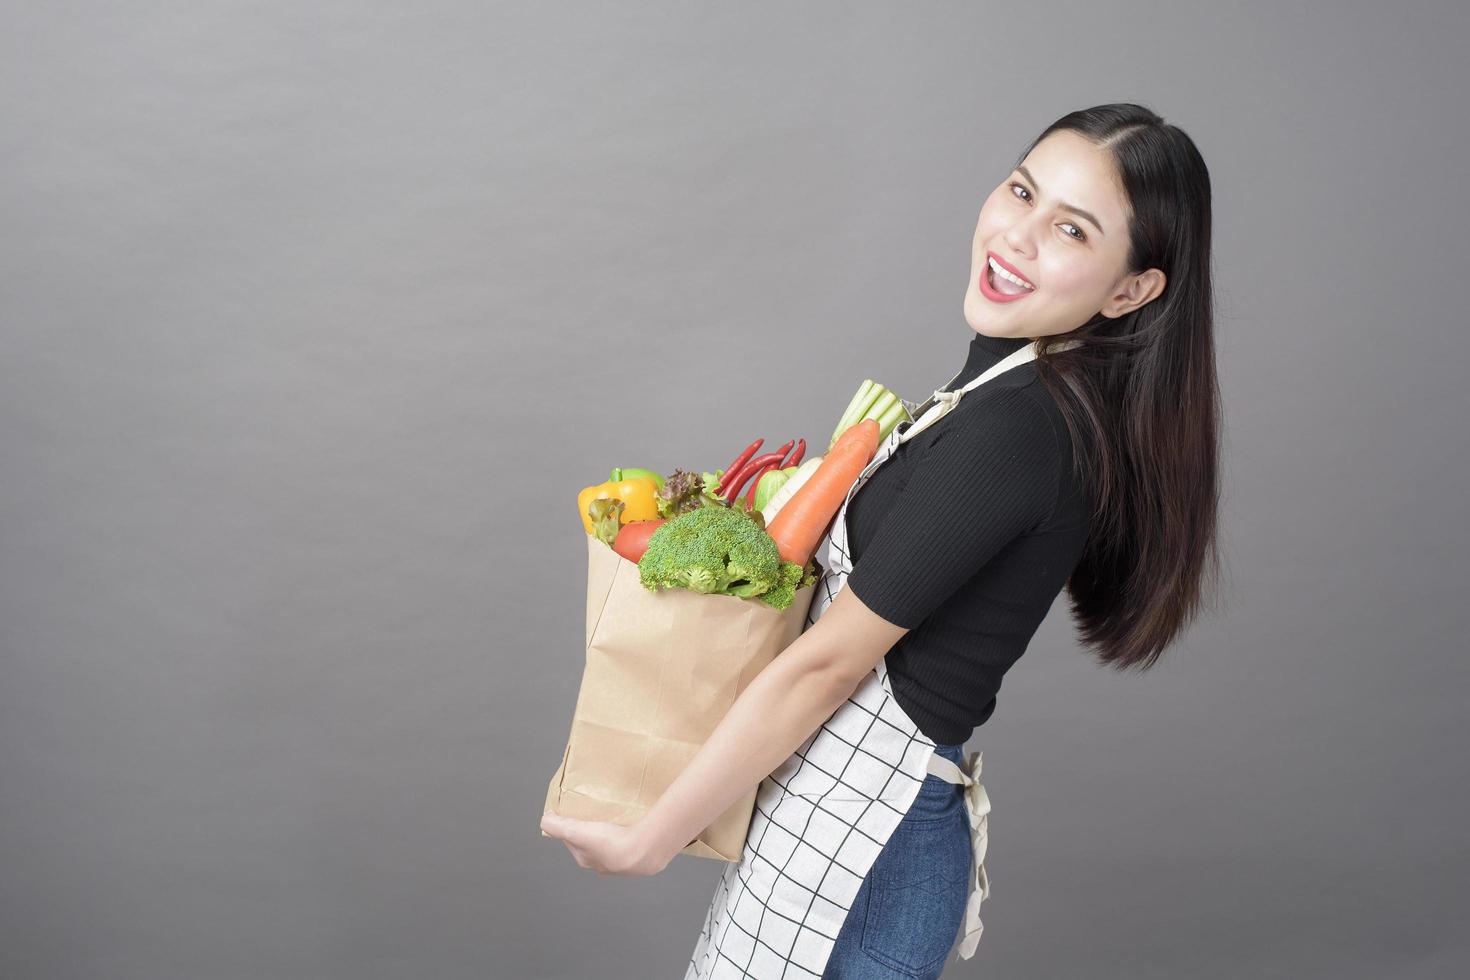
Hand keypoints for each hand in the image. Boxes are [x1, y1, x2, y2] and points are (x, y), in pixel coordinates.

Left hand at [540, 811, 675, 876]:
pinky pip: (632, 841)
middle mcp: (603, 864)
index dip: (571, 828)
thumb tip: (545, 819)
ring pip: (613, 844)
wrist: (642, 850)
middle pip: (593, 843)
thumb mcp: (574, 832)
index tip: (575, 815)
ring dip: (612, 832)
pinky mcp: (640, 854)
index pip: (573, 842)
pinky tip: (633, 824)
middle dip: (592, 830)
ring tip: (615, 817)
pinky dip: (630, 833)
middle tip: (596, 814)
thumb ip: (556, 826)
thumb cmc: (608, 843)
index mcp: (586, 860)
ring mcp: (622, 861)